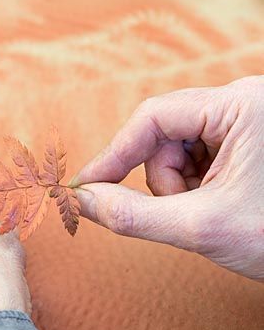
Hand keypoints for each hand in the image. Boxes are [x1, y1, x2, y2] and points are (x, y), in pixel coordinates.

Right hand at [71, 76, 263, 280]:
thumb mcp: (202, 228)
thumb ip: (133, 215)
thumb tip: (83, 201)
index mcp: (243, 105)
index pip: (154, 116)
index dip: (115, 154)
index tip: (87, 185)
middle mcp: (246, 102)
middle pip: (165, 133)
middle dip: (163, 179)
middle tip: (184, 212)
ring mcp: (248, 120)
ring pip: (178, 148)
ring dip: (180, 187)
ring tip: (211, 213)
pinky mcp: (247, 140)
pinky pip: (198, 157)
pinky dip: (196, 186)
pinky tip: (220, 205)